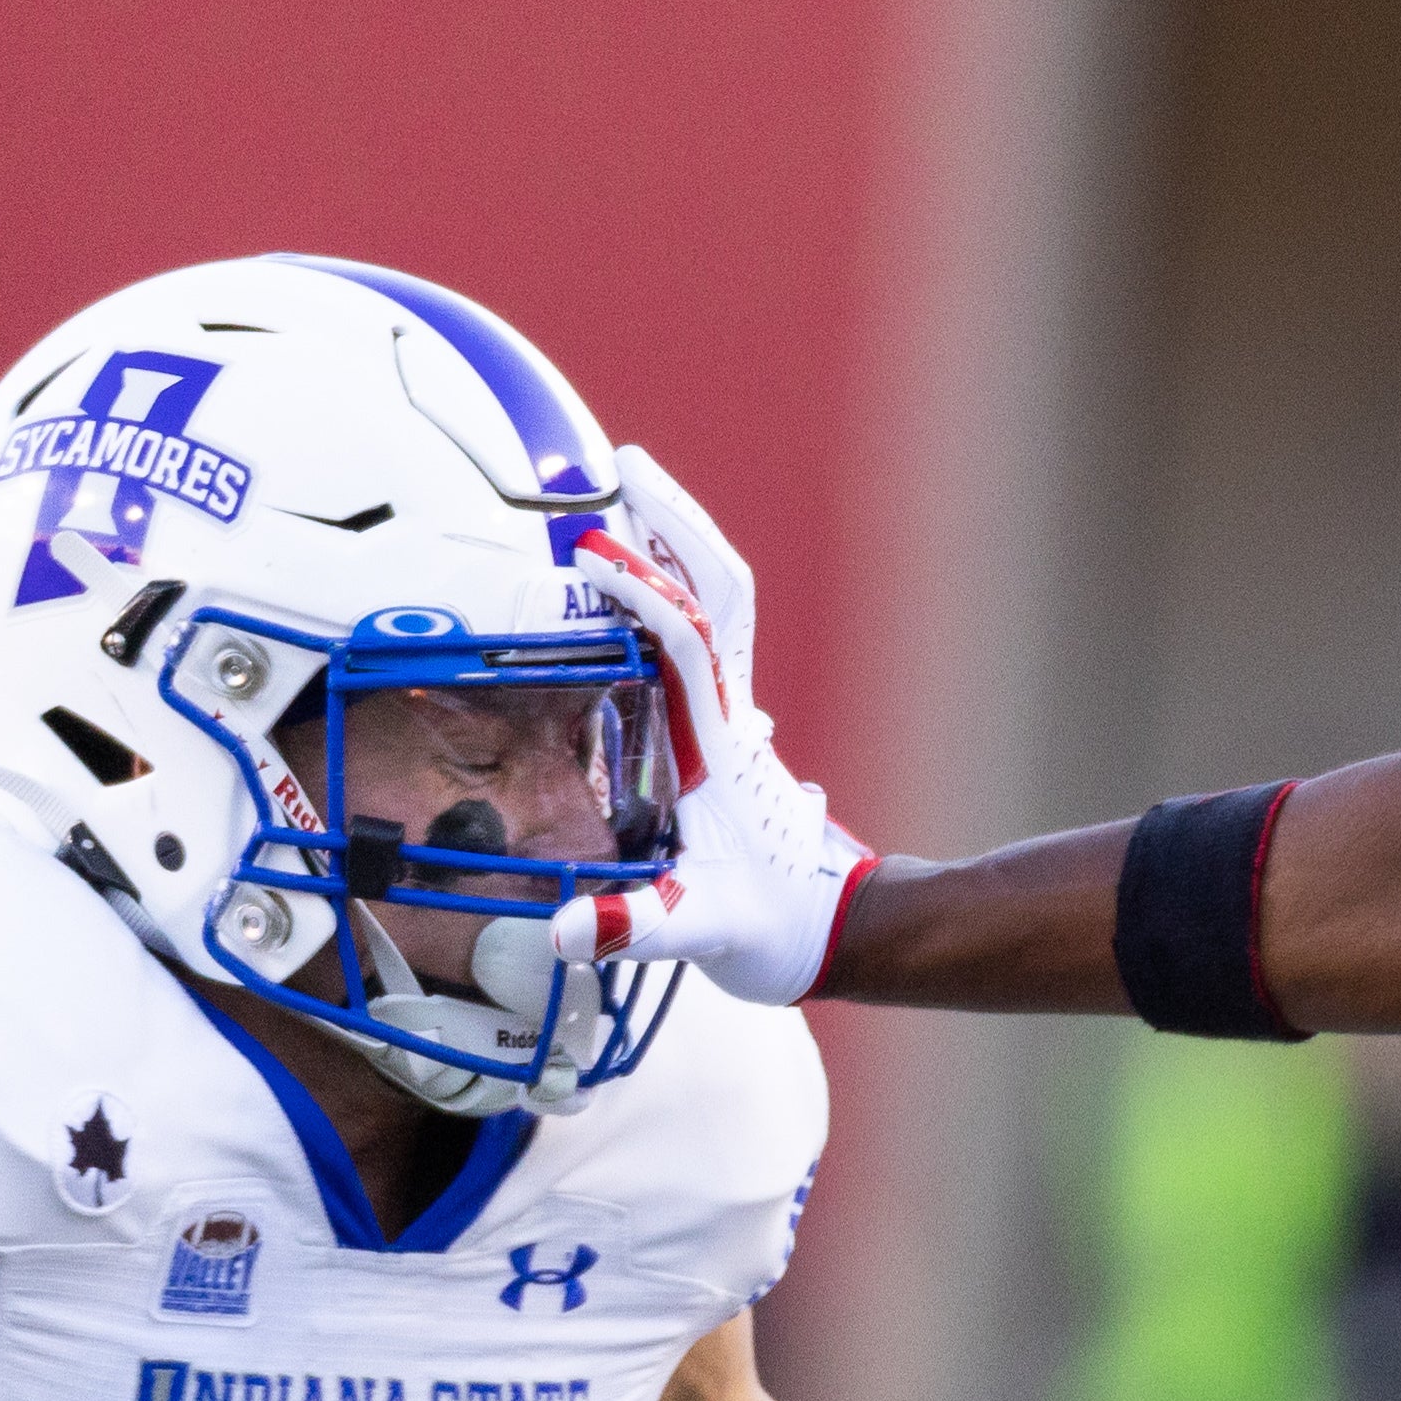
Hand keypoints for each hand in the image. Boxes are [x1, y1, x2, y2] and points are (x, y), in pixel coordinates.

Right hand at [548, 446, 874, 1004]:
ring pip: (715, 601)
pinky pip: (699, 634)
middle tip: (624, 463)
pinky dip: (669, 587)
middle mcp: (729, 713)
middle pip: (718, 588)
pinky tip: (636, 580)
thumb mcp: (698, 932)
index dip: (645, 588)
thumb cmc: (772, 930)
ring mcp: (729, 715)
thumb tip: (568, 930)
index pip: (686, 636)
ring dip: (676, 542)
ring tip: (625, 492)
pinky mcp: (722, 730)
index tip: (591, 549)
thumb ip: (635, 927)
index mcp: (719, 742)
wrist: (832, 936)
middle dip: (675, 522)